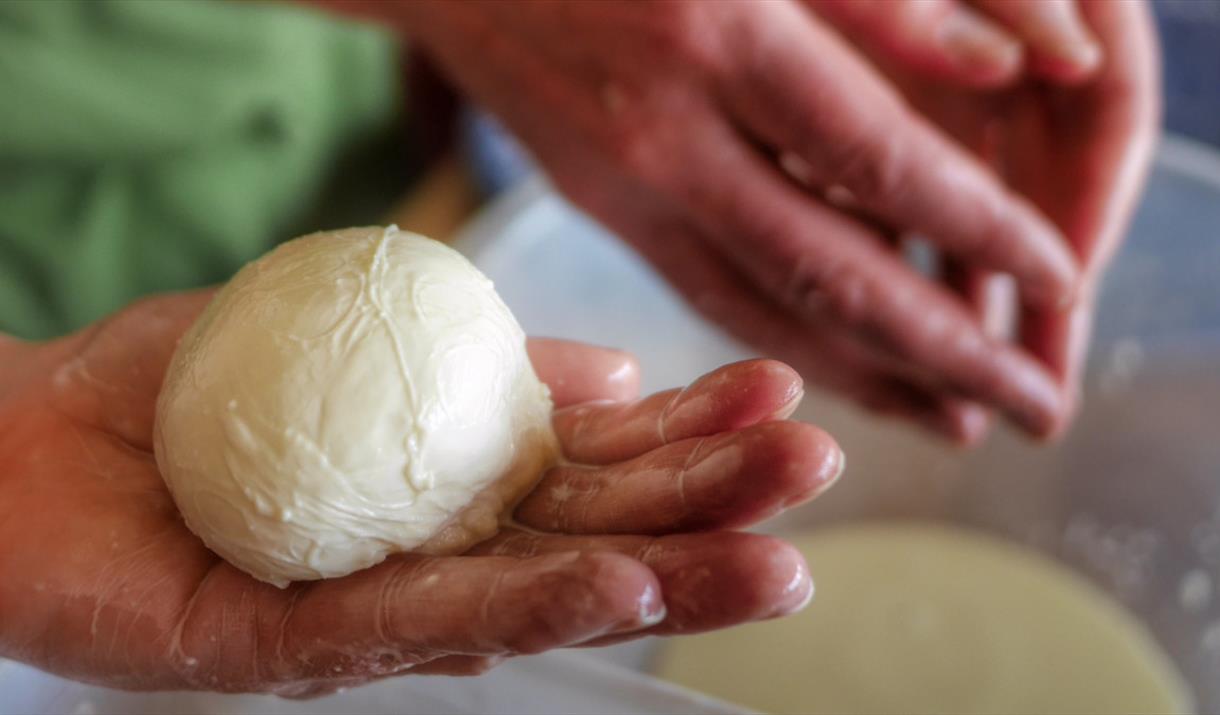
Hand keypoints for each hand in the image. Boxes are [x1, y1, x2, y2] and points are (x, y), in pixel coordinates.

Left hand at [0, 291, 840, 694]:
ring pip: (541, 594)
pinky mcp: (301, 649)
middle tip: (822, 474)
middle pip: (597, 531)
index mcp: (457, 476)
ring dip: (662, 577)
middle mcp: (439, 546)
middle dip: (714, 506)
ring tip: (774, 562)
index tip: (785, 395)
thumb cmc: (188, 388)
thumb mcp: (349, 330)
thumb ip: (484, 359)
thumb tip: (616, 372)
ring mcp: (380, 603)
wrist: (22, 446)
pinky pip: (428, 626)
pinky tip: (619, 590)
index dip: (695, 432)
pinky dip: (532, 608)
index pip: (599, 459)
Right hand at [331, 0, 1099, 441]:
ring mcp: (624, 187)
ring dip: (871, 378)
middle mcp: (667, 134)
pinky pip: (708, 297)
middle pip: (827, 273)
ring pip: (763, 310)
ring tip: (957, 419)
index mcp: (718, 35)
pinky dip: (789, 347)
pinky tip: (846, 372)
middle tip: (1031, 409)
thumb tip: (1010, 70)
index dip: (981, 230)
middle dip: (946, 352)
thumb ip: (881, 3)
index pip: (880, 163)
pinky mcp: (601, 212)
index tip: (1063, 281)